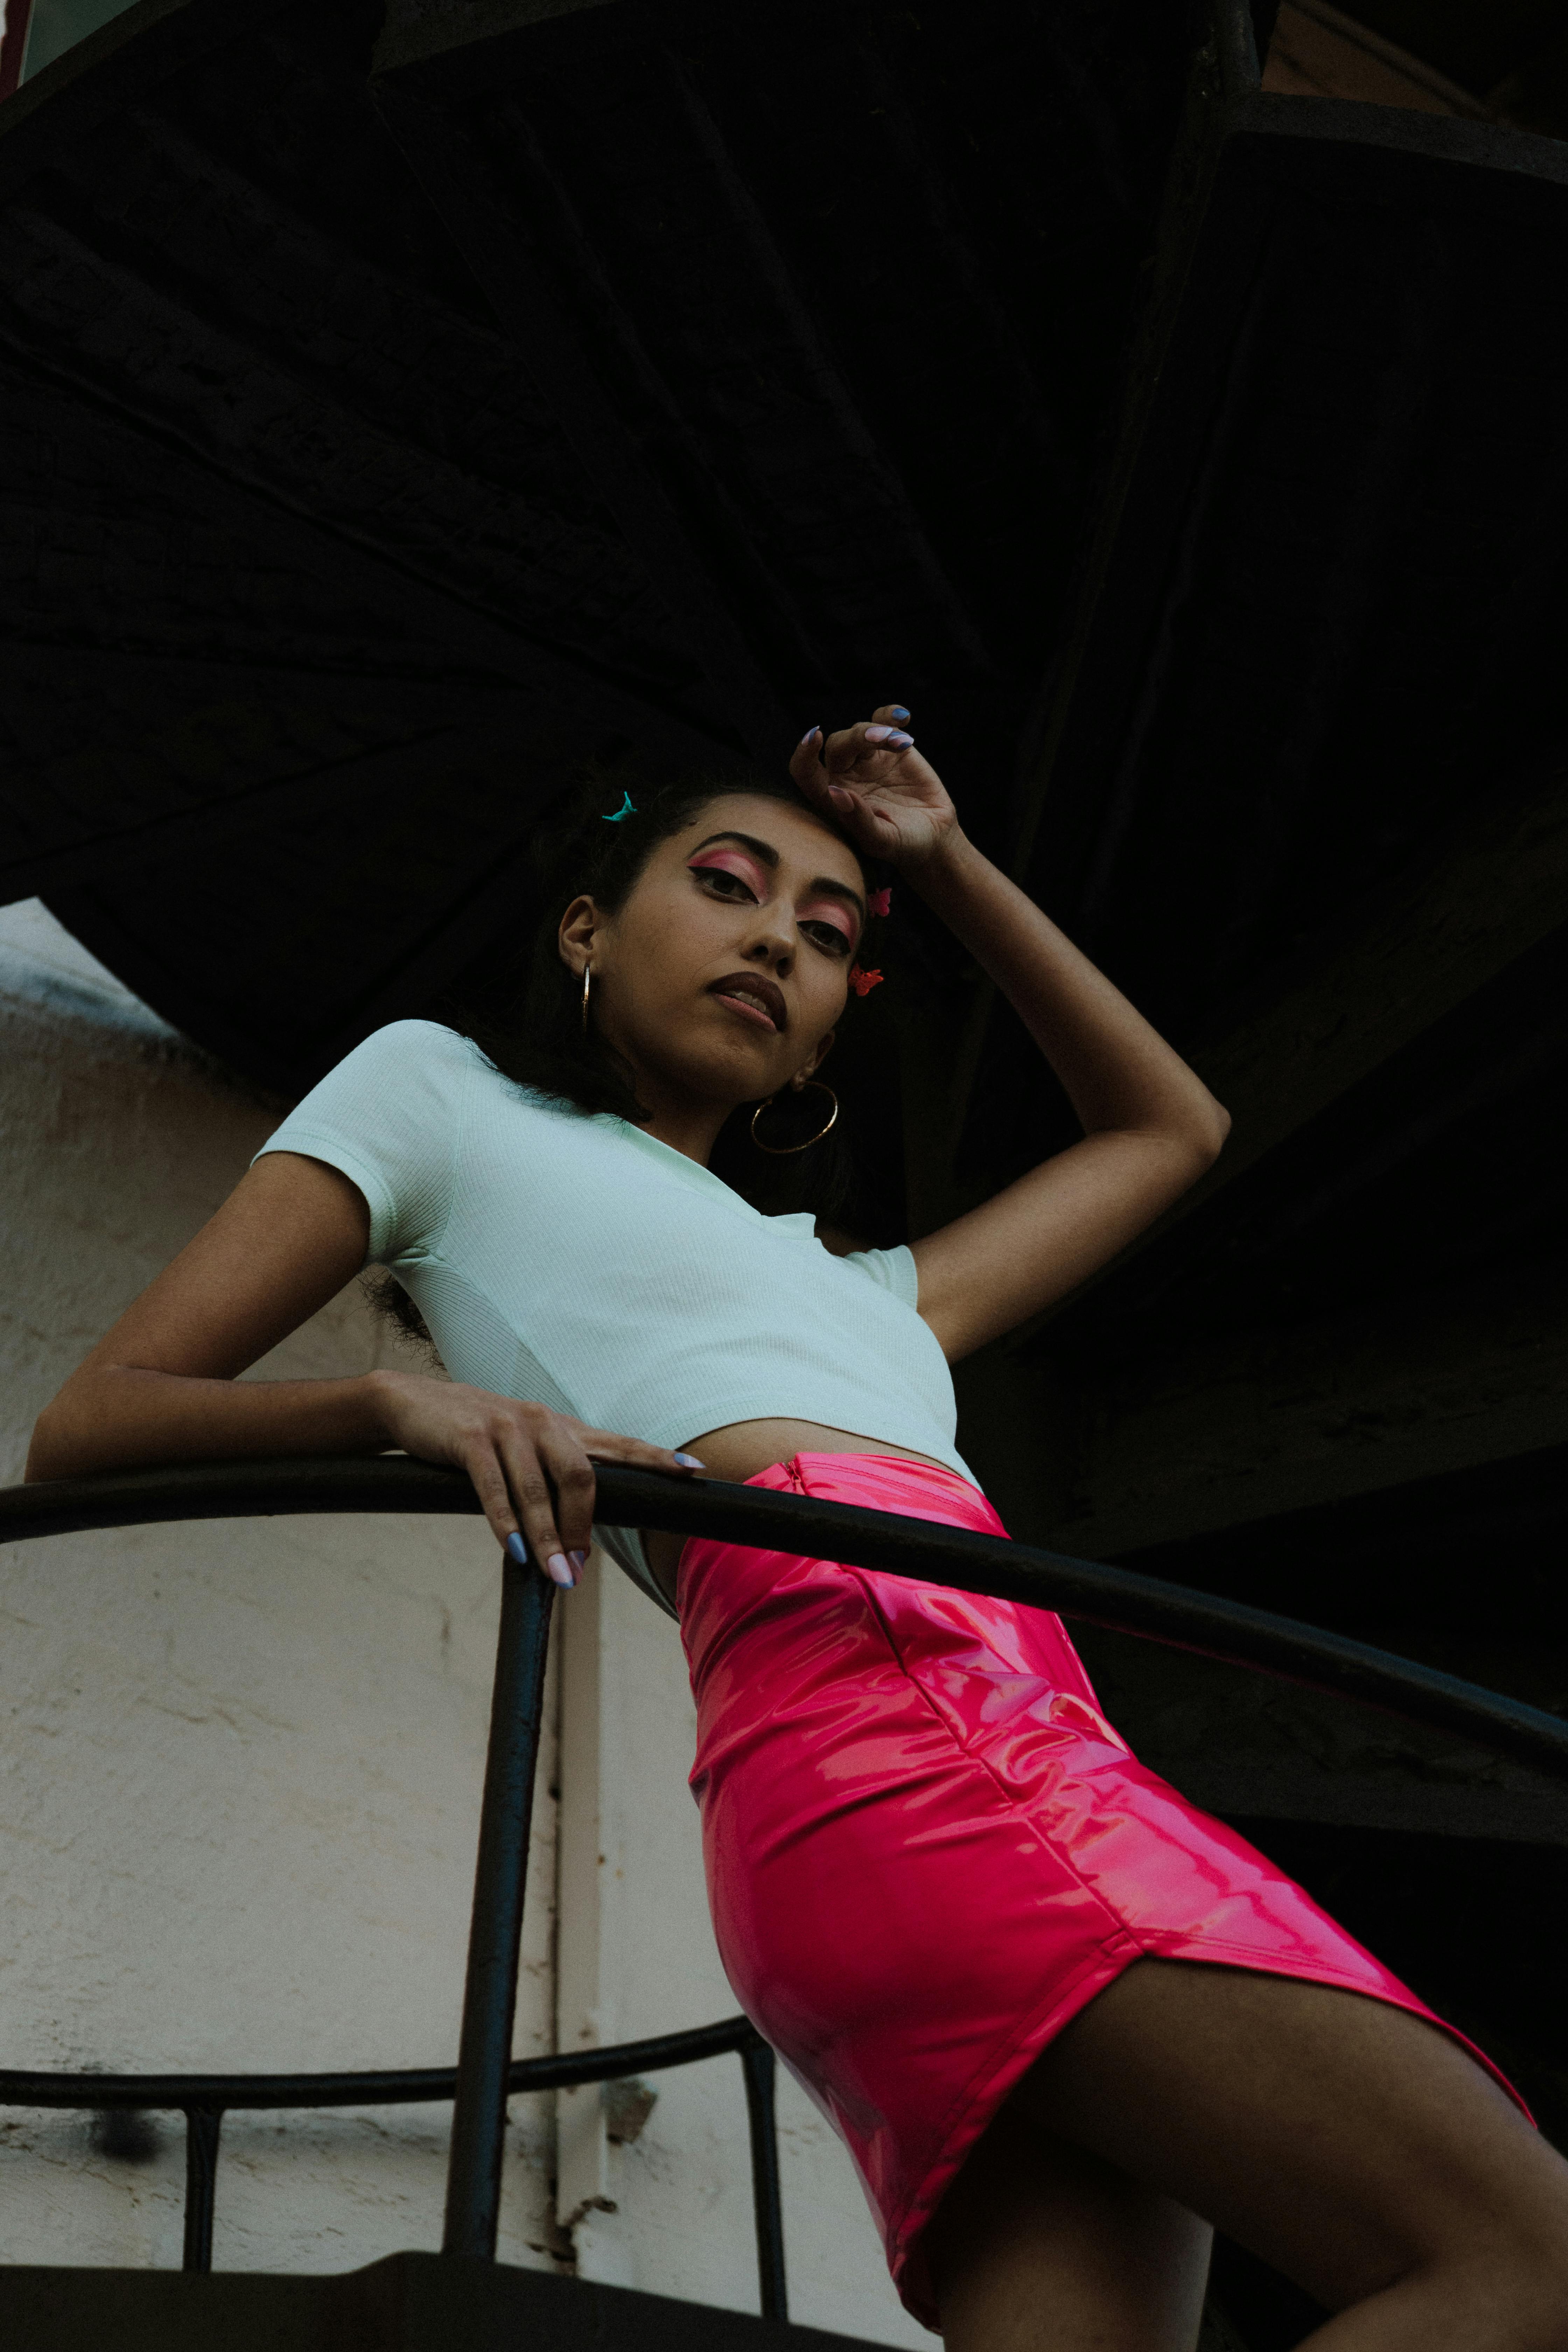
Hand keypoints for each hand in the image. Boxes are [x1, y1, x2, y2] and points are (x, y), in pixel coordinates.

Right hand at [370, 1370, 701, 1585]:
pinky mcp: (471, 1438)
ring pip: (539, 1487)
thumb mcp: (523, 1450)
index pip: (619, 1445)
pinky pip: (494, 1487)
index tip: (695, 1472)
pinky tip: (518, 1551)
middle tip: (579, 1570)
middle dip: (583, 1526)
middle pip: (581, 1475)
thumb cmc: (476, 1437)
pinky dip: (507, 1522)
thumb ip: (553, 1479)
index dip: (656, 1458)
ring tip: (556, 1576)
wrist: (413, 1404)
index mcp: (562, 1430)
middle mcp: (542, 1423)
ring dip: (549, 1537)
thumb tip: (580, 1534)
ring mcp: (506, 1427)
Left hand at [789, 705, 957, 869]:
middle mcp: (844, 774)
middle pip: (837, 745)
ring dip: (880, 730)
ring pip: (859, 731)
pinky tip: (904, 717)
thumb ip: (859, 820)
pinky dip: (890, 714)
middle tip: (883, 739)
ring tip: (903, 743)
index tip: (814, 737)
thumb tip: (836, 793)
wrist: (933, 835)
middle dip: (857, 738)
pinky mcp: (891, 746)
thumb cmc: (902, 844)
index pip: (805, 771)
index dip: (804, 754)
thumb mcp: (882, 840)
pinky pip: (884, 720)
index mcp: (831, 797)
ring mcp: (867, 758)